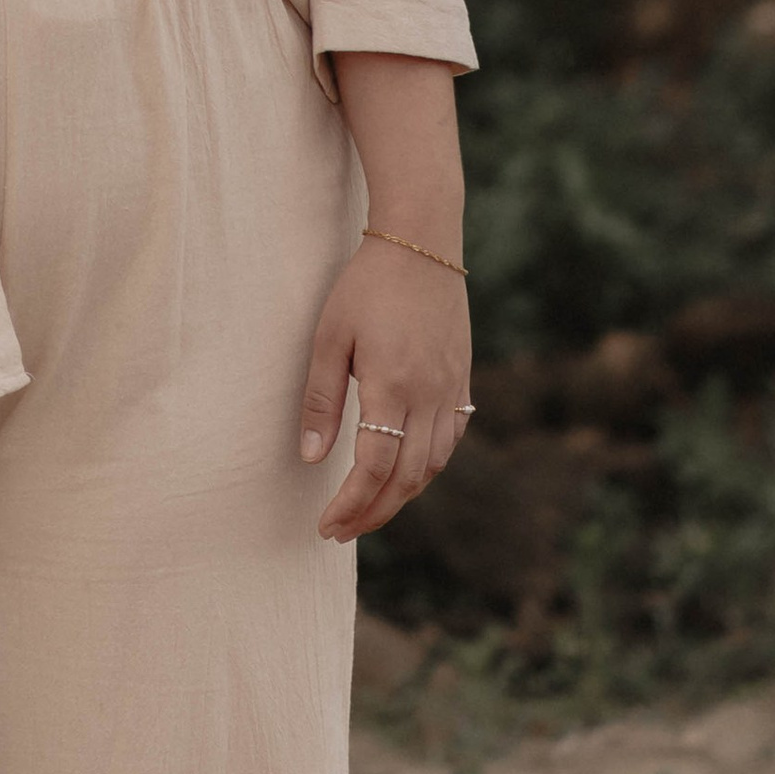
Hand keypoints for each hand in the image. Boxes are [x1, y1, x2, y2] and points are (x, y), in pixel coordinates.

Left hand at [301, 234, 471, 540]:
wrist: (421, 243)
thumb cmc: (367, 285)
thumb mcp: (330, 336)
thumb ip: (322, 399)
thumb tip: (312, 458)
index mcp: (393, 386)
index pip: (373, 468)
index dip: (350, 505)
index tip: (326, 526)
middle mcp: (430, 397)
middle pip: (406, 479)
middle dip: (373, 512)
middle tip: (341, 530)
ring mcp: (452, 390)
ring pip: (433, 466)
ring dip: (401, 495)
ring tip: (368, 507)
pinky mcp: (463, 380)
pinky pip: (450, 439)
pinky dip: (428, 465)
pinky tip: (406, 469)